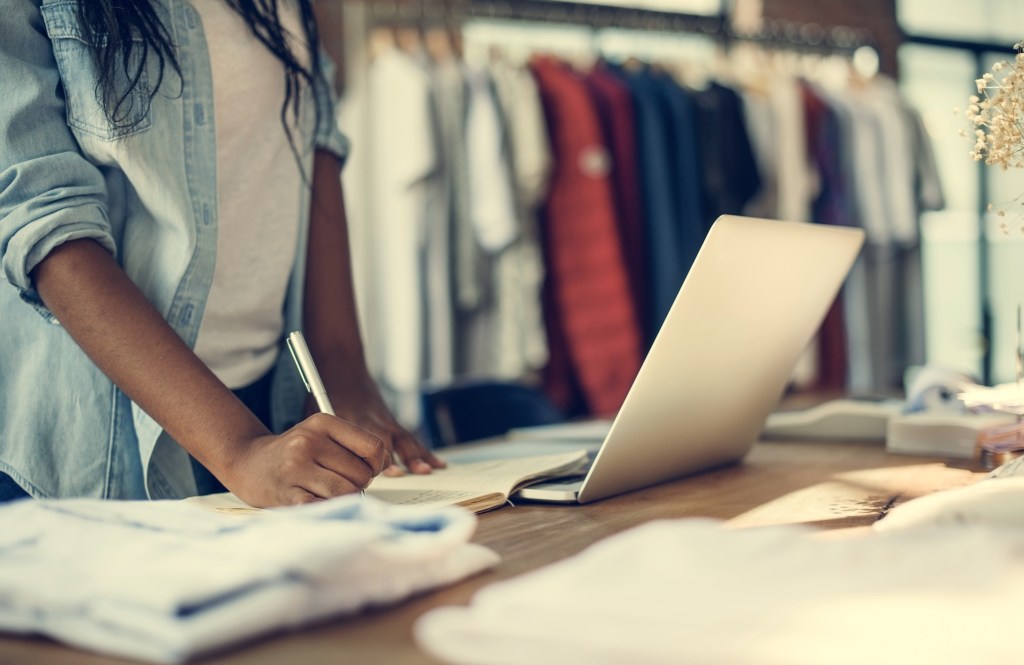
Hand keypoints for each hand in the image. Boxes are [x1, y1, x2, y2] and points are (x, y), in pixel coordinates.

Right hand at [223, 413, 389, 506]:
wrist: (249, 463)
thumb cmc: (296, 452)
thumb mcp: (323, 435)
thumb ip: (356, 445)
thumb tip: (388, 462)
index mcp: (323, 422)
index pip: (373, 447)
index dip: (377, 464)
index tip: (365, 469)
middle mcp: (309, 442)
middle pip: (362, 474)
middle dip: (358, 484)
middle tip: (339, 481)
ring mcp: (296, 468)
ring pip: (347, 492)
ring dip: (344, 498)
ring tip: (328, 491)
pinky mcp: (287, 494)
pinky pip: (324, 506)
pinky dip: (326, 508)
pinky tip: (315, 500)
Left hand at [316, 380, 445, 476]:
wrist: (342, 369)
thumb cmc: (325, 395)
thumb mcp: (315, 414)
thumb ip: (321, 440)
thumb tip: (322, 471)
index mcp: (350, 419)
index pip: (363, 439)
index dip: (373, 456)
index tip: (380, 470)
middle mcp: (371, 420)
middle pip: (384, 438)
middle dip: (392, 458)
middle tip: (402, 474)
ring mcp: (384, 420)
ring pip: (403, 438)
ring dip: (415, 455)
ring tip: (426, 470)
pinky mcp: (392, 422)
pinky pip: (410, 438)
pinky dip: (424, 452)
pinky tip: (437, 465)